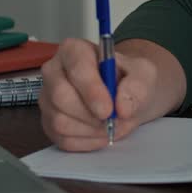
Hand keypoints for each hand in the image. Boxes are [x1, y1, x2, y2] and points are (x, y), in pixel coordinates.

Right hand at [39, 38, 183, 150]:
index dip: (92, 91)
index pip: (77, 68)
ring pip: (60, 121)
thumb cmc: (129, 80)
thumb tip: (122, 106)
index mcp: (74, 50)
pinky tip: (100, 132)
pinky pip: (63, 139)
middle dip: (91, 115)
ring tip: (110, 124)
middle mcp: (54, 72)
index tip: (109, 109)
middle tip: (113, 119)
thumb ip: (137, 86)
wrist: (125, 97)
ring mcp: (47, 99)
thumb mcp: (144, 74)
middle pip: (61, 97)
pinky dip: (87, 141)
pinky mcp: (48, 123)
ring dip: (91, 130)